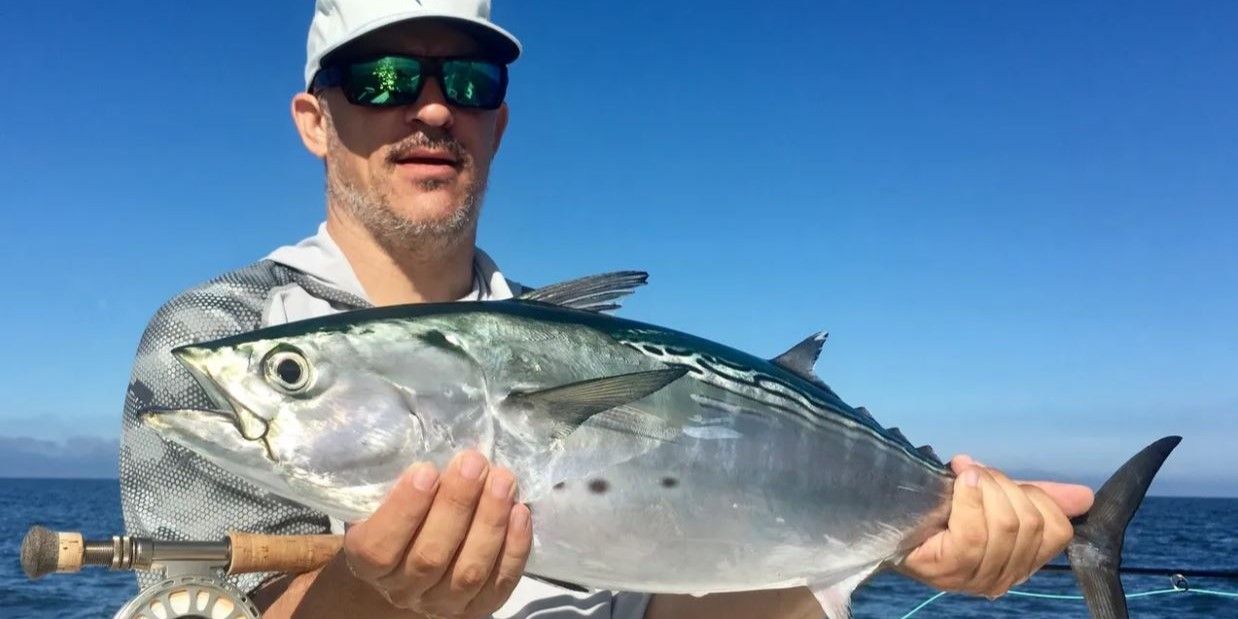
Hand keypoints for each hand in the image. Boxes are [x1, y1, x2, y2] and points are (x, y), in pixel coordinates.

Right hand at [343, 450, 532, 618]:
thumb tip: (421, 433)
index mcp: (367, 563)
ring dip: (490, 522)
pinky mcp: (476, 608)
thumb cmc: (394, 515)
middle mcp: (403, 590)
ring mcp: (441, 604)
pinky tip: (520, 512)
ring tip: (503, 480)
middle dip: (457, 505)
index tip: (426, 469)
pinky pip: (498, 585)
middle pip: (431, 556)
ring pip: (468, 573)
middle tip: (474, 462)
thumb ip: (389, 478)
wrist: (408, 560)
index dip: (404, 510)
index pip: (380, 548)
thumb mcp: (378, 497)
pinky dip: (513, 549)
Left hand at [897, 455, 1094, 597]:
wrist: (890, 523)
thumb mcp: (995, 498)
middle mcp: (1004, 576)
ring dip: (985, 487)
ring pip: (1006, 525)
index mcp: (1021, 561)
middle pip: (1029, 522)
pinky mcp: (950, 569)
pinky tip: (959, 482)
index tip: (1001, 479)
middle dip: (1003, 486)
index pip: (1057, 530)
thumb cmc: (943, 511)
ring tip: (963, 476)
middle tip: (973, 473)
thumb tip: (1085, 496)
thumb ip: (1039, 498)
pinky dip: (970, 499)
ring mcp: (977, 577)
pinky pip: (975, 532)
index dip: (1036, 495)